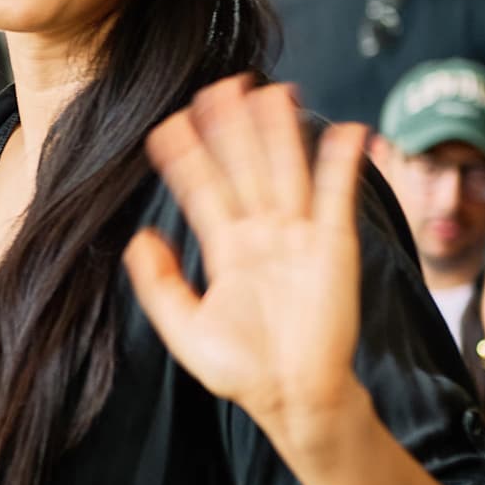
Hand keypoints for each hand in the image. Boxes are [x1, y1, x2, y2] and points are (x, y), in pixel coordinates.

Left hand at [123, 77, 365, 440]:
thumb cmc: (244, 371)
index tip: (170, 122)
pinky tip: (344, 130)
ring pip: (285, 171)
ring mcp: (298, 238)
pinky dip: (342, 164)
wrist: (295, 400)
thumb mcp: (185, 330)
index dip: (188, 155)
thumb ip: (160, 284)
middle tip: (221, 84)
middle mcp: (262, 235)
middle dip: (233, 127)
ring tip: (268, 90)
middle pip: (245, 167)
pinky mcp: (334, 248)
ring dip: (278, 131)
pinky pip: (336, 197)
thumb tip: (140, 237)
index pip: (204, 188)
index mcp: (227, 250)